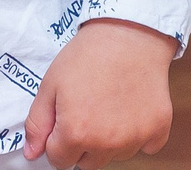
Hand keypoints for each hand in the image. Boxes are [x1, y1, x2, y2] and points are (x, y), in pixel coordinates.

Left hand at [22, 19, 174, 168]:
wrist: (128, 33)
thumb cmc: (88, 54)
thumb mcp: (50, 84)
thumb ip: (37, 123)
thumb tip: (32, 153)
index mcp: (76, 133)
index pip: (59, 160)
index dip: (57, 140)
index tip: (64, 119)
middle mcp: (106, 143)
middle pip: (87, 163)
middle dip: (82, 143)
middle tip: (87, 110)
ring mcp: (134, 139)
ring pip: (115, 155)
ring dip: (109, 140)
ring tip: (108, 104)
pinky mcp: (157, 131)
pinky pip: (146, 147)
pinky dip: (138, 133)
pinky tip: (130, 108)